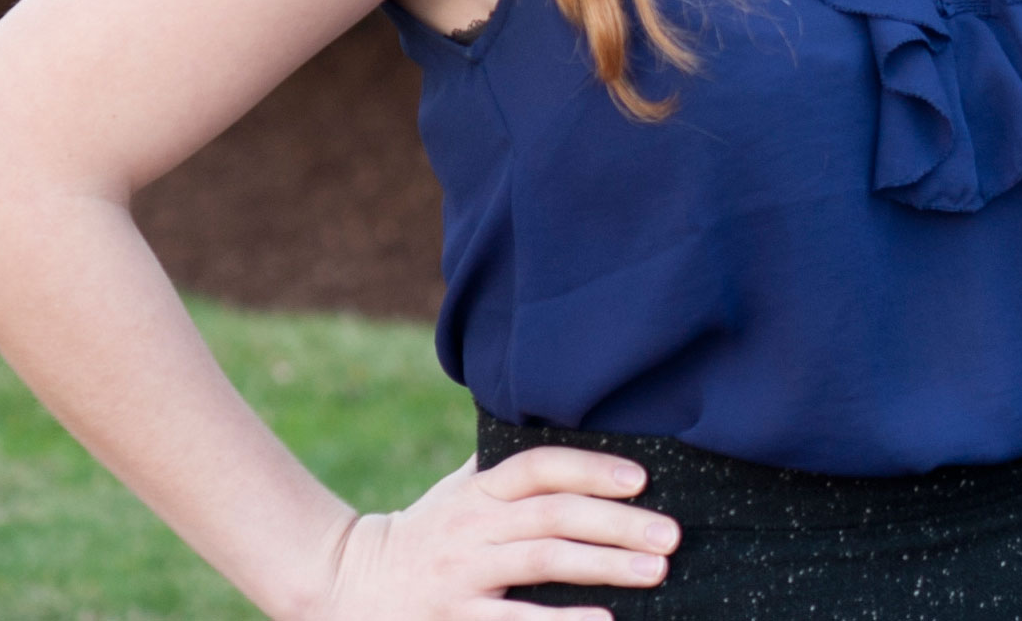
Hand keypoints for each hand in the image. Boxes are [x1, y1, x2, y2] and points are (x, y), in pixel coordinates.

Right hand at [298, 448, 675, 619]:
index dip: (590, 467)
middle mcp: (472, 525)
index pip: (538, 466)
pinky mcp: (456, 617)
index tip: (641, 478)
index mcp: (479, 490)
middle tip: (672, 534)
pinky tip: (604, 620)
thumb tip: (573, 421)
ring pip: (542, 562)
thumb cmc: (429, 532)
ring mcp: (463, 573)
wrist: (349, 584)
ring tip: (656, 570)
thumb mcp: (461, 490)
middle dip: (618, 523)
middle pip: (553, 516)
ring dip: (604, 565)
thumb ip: (507, 465)